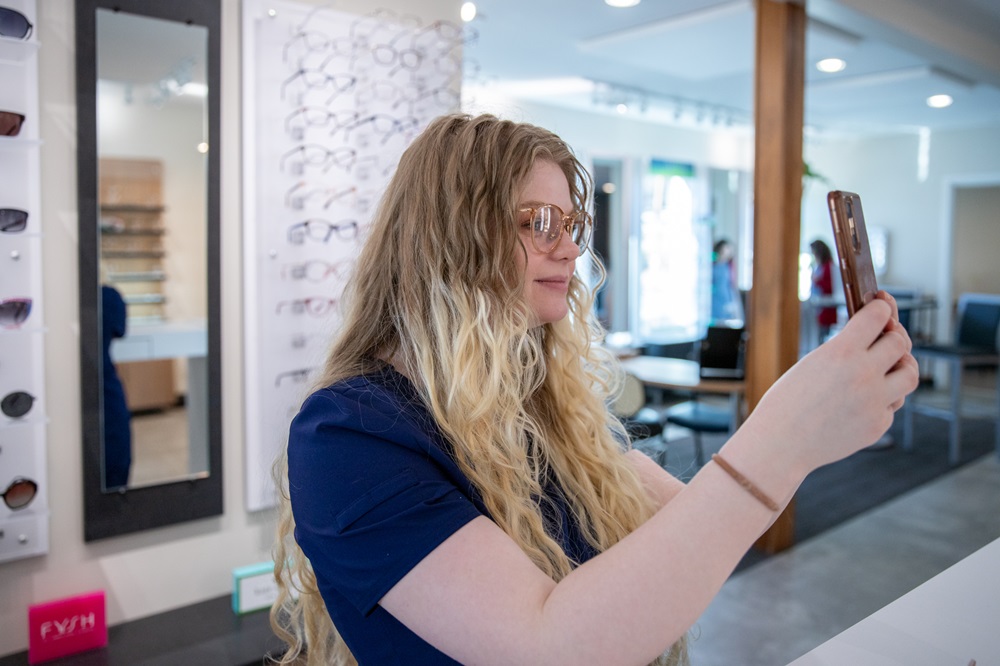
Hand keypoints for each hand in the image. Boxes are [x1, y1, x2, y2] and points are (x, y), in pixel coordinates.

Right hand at [747, 298, 918, 475]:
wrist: (779, 444)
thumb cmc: (787, 402)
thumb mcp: (812, 363)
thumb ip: (846, 350)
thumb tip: (878, 338)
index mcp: (841, 352)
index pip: (878, 315)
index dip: (881, 307)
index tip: (881, 305)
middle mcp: (863, 374)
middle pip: (900, 342)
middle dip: (893, 336)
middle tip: (885, 337)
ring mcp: (875, 401)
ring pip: (910, 373)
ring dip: (902, 366)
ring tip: (889, 367)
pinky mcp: (878, 425)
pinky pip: (893, 404)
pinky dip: (884, 399)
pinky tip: (864, 400)